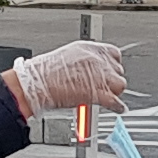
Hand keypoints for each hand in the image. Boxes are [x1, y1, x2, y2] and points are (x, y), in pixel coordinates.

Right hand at [9, 40, 126, 115]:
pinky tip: (117, 108)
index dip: (112, 65)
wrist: (37, 83)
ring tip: (105, 96)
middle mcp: (98, 60)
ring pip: (120, 85)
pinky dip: (117, 107)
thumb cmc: (44, 72)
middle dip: (111, 80)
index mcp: (90, 48)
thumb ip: (84, 62)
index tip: (109, 72)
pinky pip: (116, 102)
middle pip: (118, 71)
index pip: (114, 55)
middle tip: (102, 87)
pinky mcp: (99, 93)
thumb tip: (89, 70)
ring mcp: (100, 76)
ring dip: (114, 92)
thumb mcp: (67, 56)